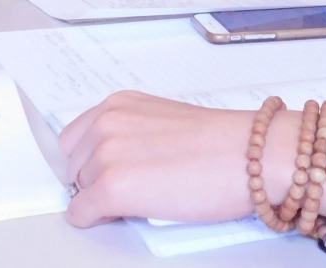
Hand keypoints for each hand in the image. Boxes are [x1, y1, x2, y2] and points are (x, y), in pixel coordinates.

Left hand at [59, 91, 312, 226]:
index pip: (76, 138)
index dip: (93, 160)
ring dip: (99, 199)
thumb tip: (116, 161)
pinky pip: (82, 214)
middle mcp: (107, 123)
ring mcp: (106, 154)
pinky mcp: (112, 187)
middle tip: (131, 189)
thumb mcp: (165, 122)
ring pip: (79, 189)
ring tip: (140, 199)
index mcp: (120, 104)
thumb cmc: (223, 144)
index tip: (110, 171)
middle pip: (74, 165)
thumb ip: (133, 133)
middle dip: (94, 179)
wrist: (251, 156)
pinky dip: (96, 219)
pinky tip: (124, 215)